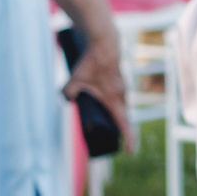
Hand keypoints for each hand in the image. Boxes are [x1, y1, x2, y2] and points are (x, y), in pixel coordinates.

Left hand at [62, 26, 131, 148]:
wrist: (104, 44)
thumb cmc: (91, 62)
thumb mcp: (75, 79)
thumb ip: (69, 92)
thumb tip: (67, 99)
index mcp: (113, 99)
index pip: (123, 124)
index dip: (127, 138)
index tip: (129, 151)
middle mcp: (121, 96)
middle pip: (124, 118)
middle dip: (123, 131)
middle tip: (119, 143)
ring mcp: (122, 89)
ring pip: (122, 108)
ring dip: (118, 118)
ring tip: (111, 126)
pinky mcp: (119, 83)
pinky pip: (120, 99)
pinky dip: (115, 106)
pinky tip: (107, 105)